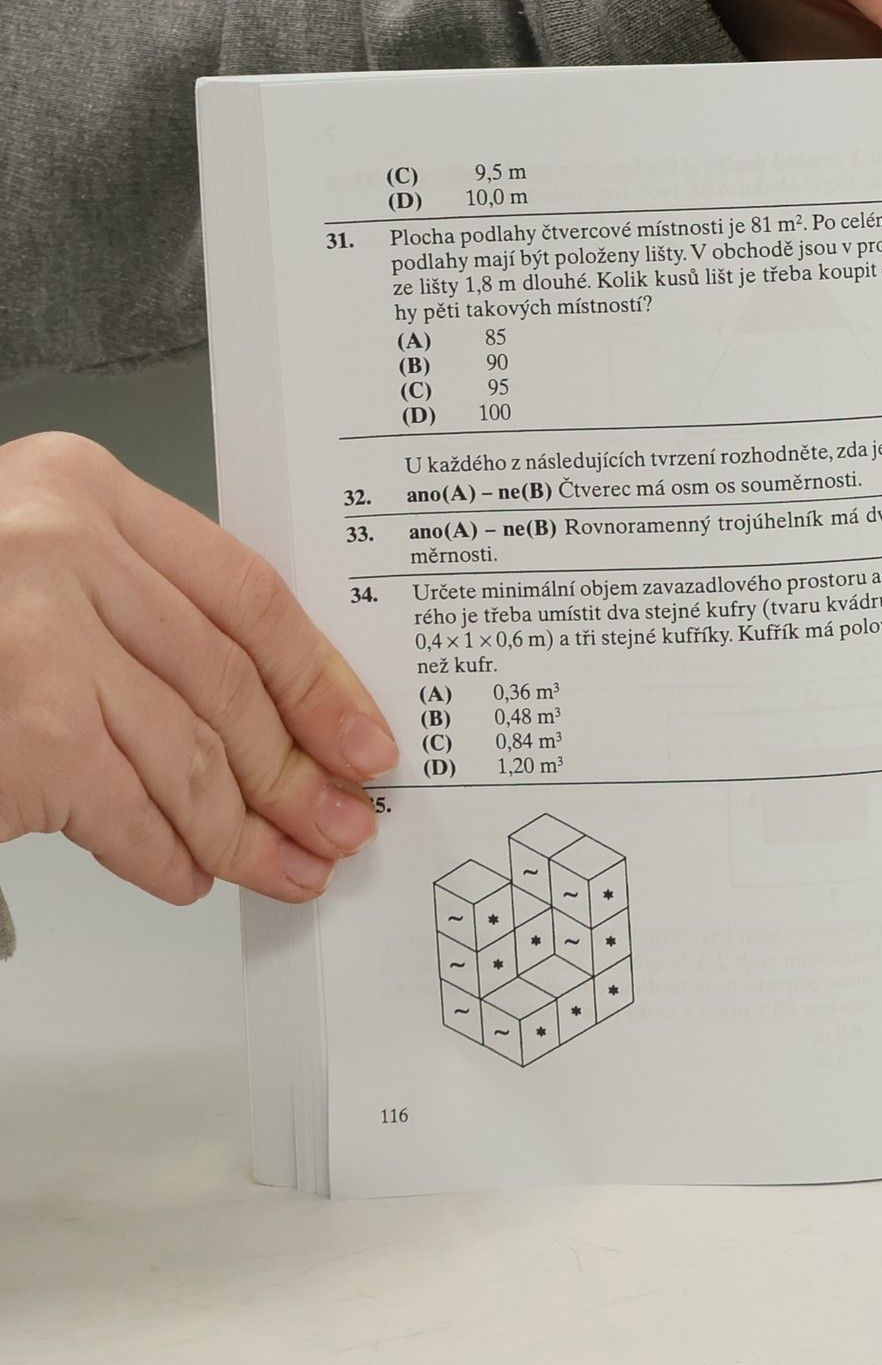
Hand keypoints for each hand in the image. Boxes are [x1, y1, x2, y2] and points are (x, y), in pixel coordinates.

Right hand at [0, 433, 398, 906]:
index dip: (321, 680)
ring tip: (288, 868)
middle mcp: (59, 547)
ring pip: (189, 754)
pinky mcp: (21, 730)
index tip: (365, 740)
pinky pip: (125, 810)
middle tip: (341, 824)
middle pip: (230, 682)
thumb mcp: (37, 567)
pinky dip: (167, 855)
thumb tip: (275, 711)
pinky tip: (188, 877)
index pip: (249, 595)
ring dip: (247, 831)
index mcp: (82, 488)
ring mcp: (33, 639)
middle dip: (298, 772)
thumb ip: (140, 607)